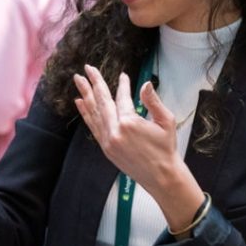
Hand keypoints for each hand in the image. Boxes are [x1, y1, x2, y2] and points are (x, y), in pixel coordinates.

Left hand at [73, 65, 203, 227]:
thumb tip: (145, 84)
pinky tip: (80, 102)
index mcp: (129, 123)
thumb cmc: (166, 148)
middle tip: (86, 68)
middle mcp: (115, 131)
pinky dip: (86, 113)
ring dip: (86, 95)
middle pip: (102, 102)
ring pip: (94, 113)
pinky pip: (93, 127)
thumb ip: (153, 101)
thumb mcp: (166, 121)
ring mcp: (108, 140)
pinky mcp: (105, 148)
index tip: (122, 75)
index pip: (122, 98)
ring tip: (78, 81)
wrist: (161, 176)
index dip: (123, 85)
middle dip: (94, 83)